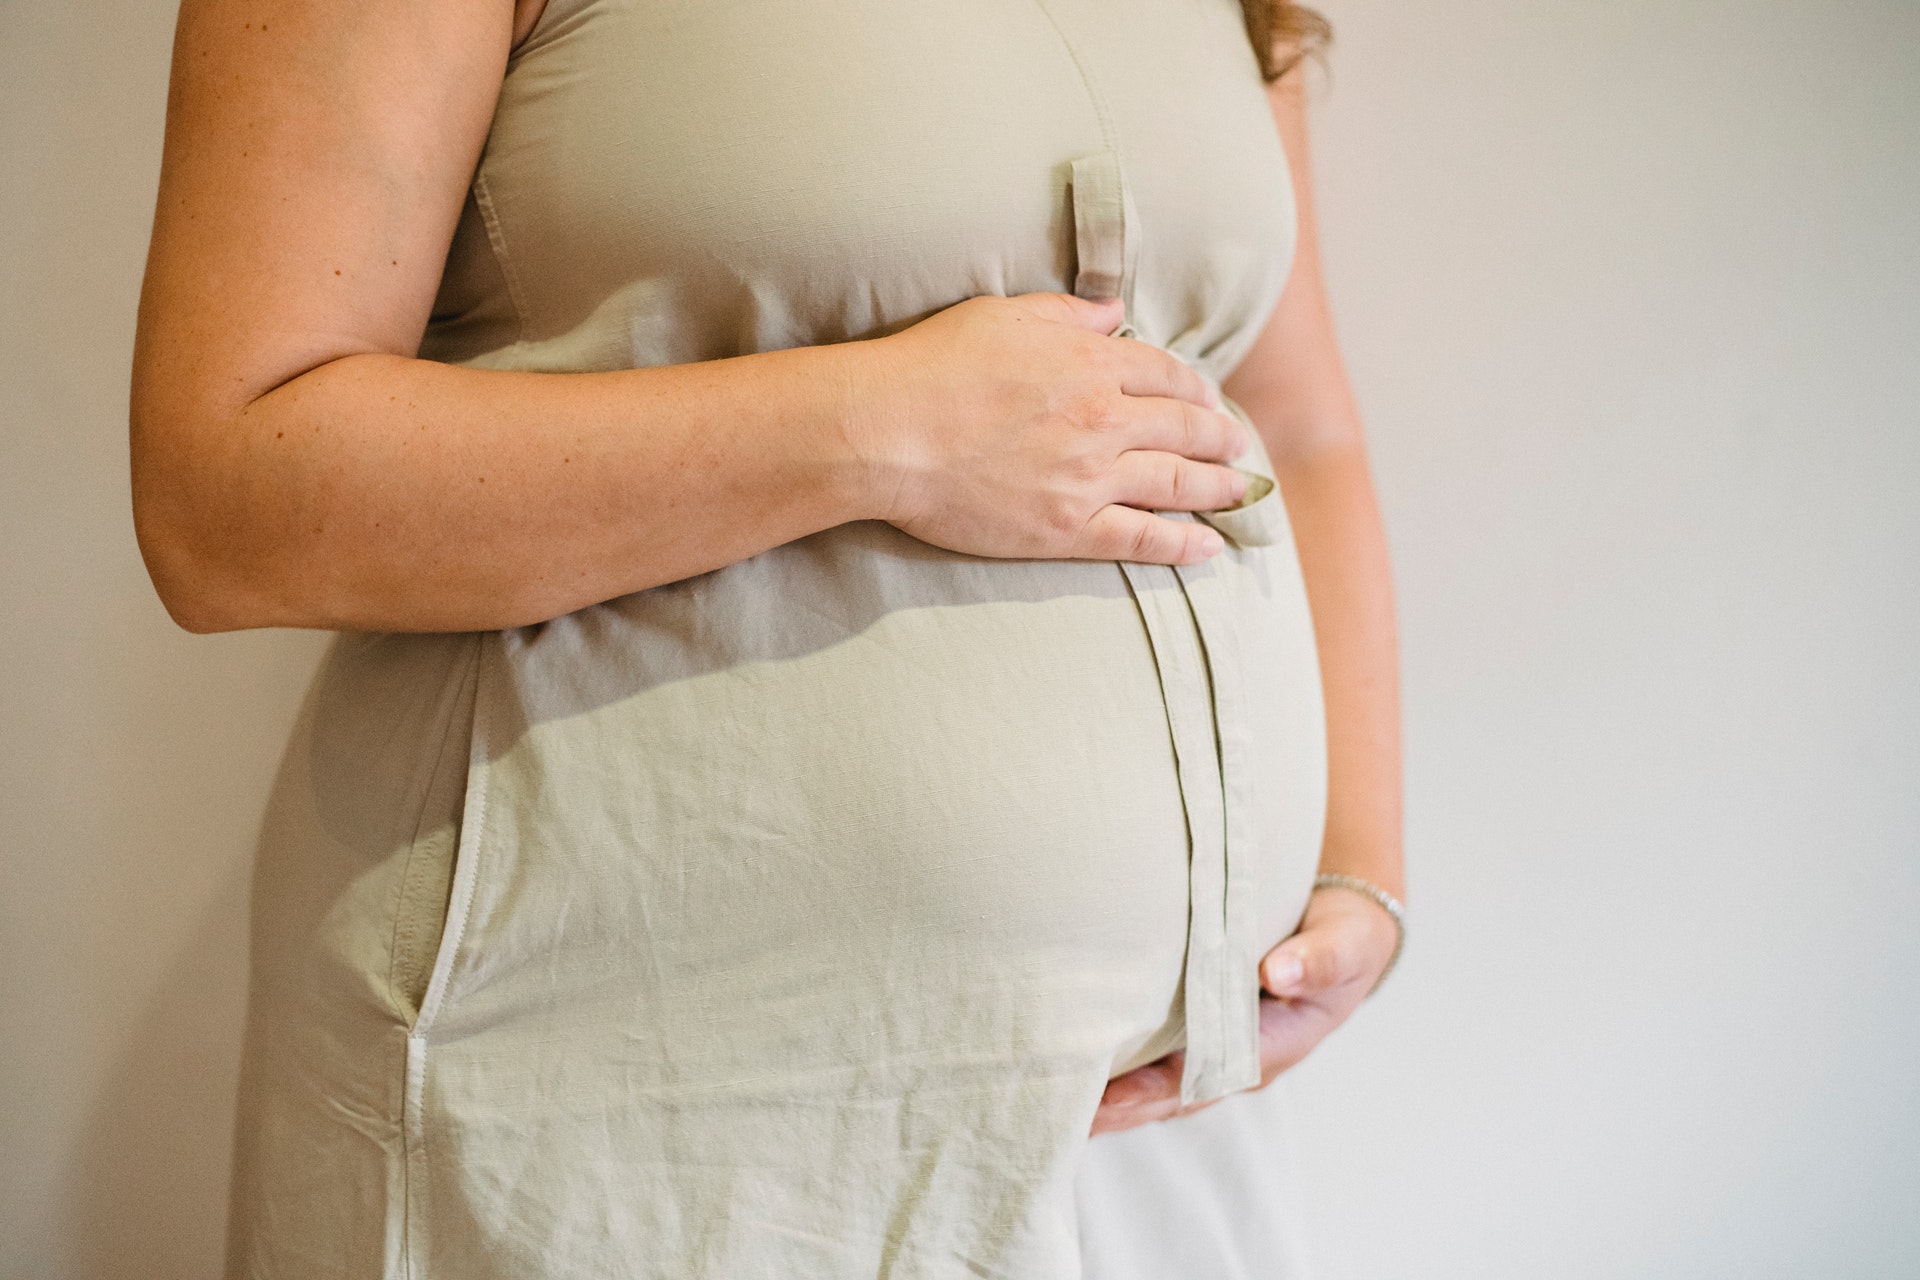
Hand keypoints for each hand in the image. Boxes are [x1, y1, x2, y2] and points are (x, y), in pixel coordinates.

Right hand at [848, 293, 1251, 565]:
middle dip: (1220, 437)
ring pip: (1175, 483)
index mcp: (1090, 363)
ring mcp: (1089, 478)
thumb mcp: (1002, 315)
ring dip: (1217, 488)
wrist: (889, 431)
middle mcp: (1103, 418)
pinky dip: (1182, 543)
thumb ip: (1065, 313)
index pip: (1163, 373)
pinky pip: (1141, 538)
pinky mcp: (1067, 528)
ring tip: (1242, 493)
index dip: (1193, 386)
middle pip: (1183, 427)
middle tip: (1240, 447)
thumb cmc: (933, 366)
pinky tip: (1210, 546)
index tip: (1208, 397)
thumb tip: (1112, 312)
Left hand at [1089, 884, 1399, 1135]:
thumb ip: (1317, 958)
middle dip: (1118, 1106)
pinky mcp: (1195, 1021)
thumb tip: (1280, 971)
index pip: (1207, 1077)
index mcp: (1272, 1047)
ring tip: (1048, 1095)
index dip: (1158, 1089)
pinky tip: (1069, 1055)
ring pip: (1156, 1077)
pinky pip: (1152, 1048)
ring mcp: (1214, 1042)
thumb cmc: (1343, 942)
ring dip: (1109, 1091)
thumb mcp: (1344, 946)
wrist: (1344, 933)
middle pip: (1171, 1092)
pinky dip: (1115, 1057)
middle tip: (1060, 1113)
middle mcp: (1236, 1055)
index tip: (1111, 1097)